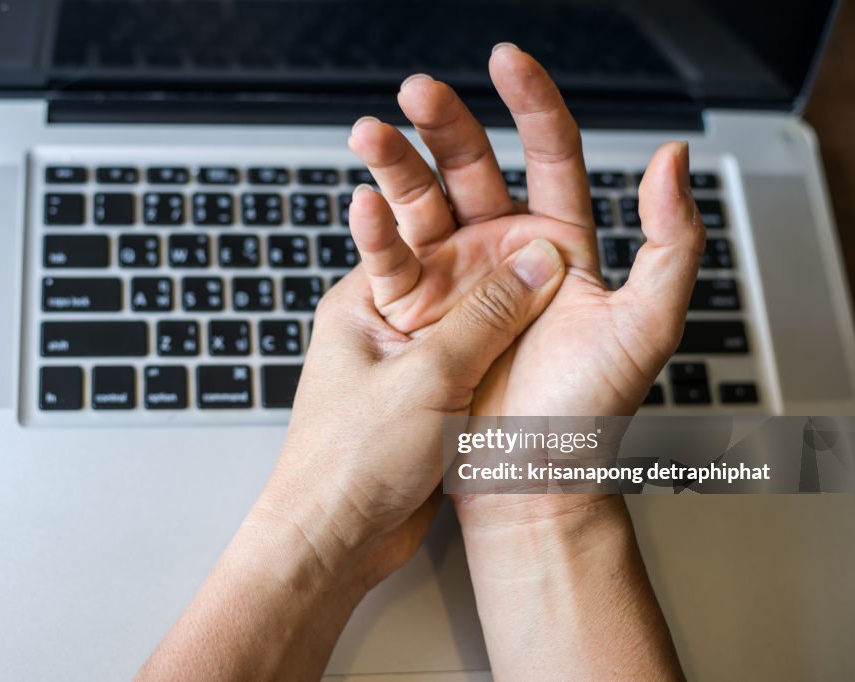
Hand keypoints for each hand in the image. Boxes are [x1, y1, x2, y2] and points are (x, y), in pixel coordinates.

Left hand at [139, 237, 567, 681]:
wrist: (338, 538)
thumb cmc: (350, 459)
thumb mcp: (426, 376)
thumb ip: (487, 317)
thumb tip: (537, 264)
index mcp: (365, 300)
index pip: (419, 231)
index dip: (469, 216)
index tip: (520, 208)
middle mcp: (387, 323)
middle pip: (454, 270)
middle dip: (499, 258)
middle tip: (551, 238)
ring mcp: (411, 361)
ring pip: (474, 317)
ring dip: (511, 307)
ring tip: (559, 281)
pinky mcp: (434, 398)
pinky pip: (481, 359)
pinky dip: (508, 351)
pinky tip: (539, 343)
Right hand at [347, 43, 702, 513]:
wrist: (531, 480)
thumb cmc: (590, 412)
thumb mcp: (647, 326)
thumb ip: (672, 241)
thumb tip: (672, 158)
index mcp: (560, 243)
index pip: (549, 153)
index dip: (529, 102)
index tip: (505, 61)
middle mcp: (504, 252)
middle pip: (472, 168)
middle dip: (445, 124)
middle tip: (418, 91)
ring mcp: (457, 279)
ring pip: (423, 204)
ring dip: (396, 165)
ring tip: (372, 134)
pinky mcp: (418, 311)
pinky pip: (393, 259)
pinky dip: (375, 231)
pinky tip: (362, 203)